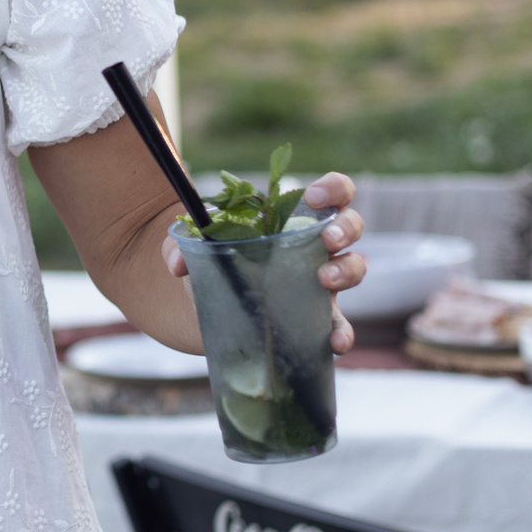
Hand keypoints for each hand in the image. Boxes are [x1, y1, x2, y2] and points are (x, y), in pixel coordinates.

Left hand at [161, 173, 366, 354]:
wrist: (208, 309)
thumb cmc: (214, 263)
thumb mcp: (195, 249)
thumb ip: (179, 246)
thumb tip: (177, 261)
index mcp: (292, 219)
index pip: (332, 192)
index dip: (333, 188)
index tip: (313, 196)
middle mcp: (314, 246)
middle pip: (351, 225)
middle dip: (345, 228)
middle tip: (326, 240)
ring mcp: (321, 282)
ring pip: (354, 267)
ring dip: (346, 272)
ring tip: (324, 280)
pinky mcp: (317, 318)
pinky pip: (339, 323)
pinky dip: (342, 332)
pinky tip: (335, 342)